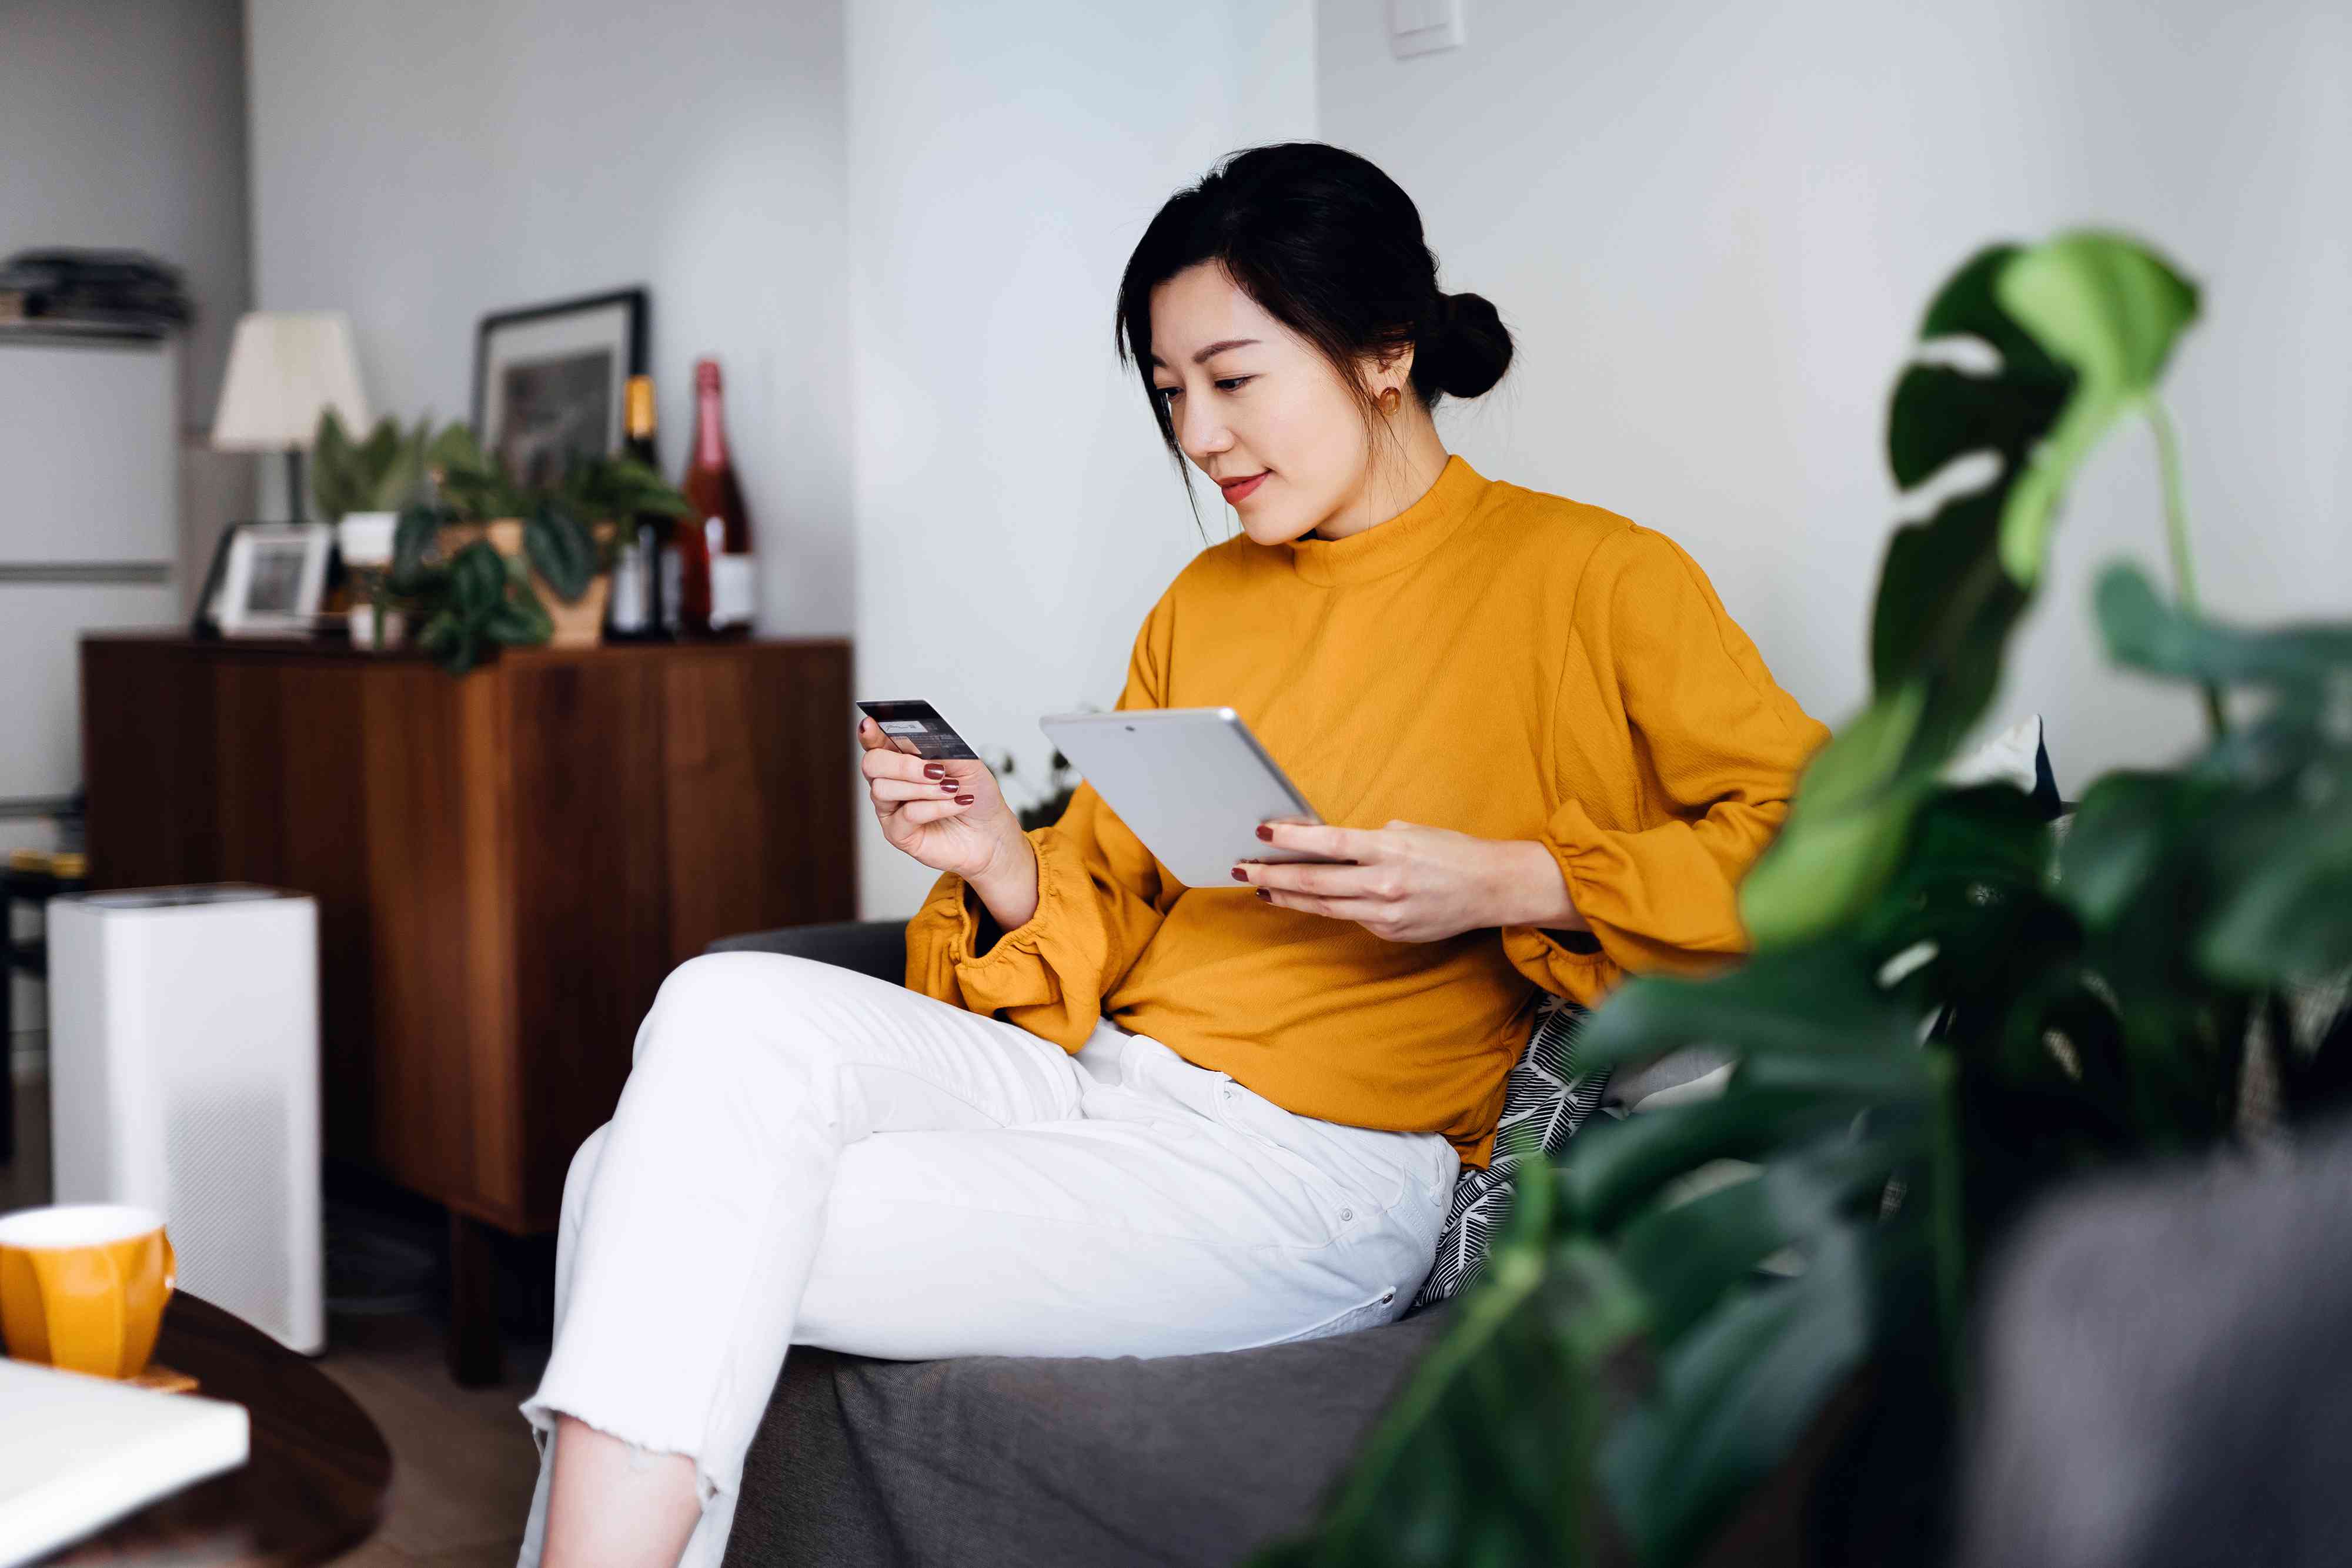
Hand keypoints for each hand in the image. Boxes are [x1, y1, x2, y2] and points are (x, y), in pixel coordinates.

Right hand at [858, 716, 1022, 880]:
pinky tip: (956, 803)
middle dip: (902, 764)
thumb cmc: (976, 794)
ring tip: (951, 788)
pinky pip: (907, 814)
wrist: (991, 831)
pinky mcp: (898, 833)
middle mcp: (892, 782)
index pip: (876, 742)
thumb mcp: (968, 762)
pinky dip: (935, 807)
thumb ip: (943, 748)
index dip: (869, 733)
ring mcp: (891, 808)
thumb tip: (924, 740)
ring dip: (923, 788)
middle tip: (935, 770)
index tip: (871, 725)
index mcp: (903, 759)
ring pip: (884, 789)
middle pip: (872, 764)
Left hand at [1234, 820, 1519, 944]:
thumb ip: (1366, 840)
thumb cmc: (1449, 852)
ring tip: (1263, 888)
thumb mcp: (1407, 832)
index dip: (1291, 840)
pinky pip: (1351, 918)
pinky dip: (1329, 907)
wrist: (1491, 888)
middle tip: (1244, 869)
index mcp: (1388, 850)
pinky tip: (1308, 900)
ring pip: (1324, 906)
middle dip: (1274, 874)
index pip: (1328, 844)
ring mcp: (1386, 914)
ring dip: (1289, 897)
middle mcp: (1384, 884)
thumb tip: (1323, 841)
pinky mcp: (1390, 933)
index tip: (1262, 833)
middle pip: (1315, 881)